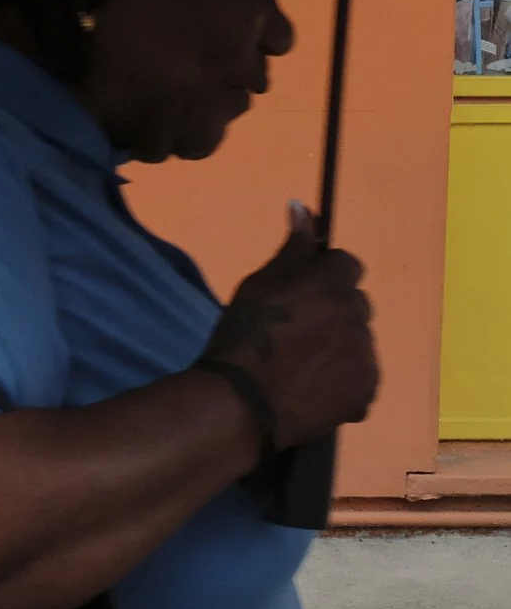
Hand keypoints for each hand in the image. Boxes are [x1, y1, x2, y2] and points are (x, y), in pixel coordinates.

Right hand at [203, 202, 379, 448]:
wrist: (241, 402)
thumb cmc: (241, 336)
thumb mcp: (258, 285)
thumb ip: (291, 249)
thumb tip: (303, 206)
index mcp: (332, 285)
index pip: (346, 263)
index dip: (324, 275)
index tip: (300, 292)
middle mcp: (358, 317)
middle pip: (355, 302)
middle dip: (335, 309)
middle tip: (299, 329)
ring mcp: (366, 358)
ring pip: (359, 340)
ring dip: (340, 343)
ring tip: (304, 362)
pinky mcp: (367, 393)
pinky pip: (361, 376)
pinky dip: (343, 378)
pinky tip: (313, 385)